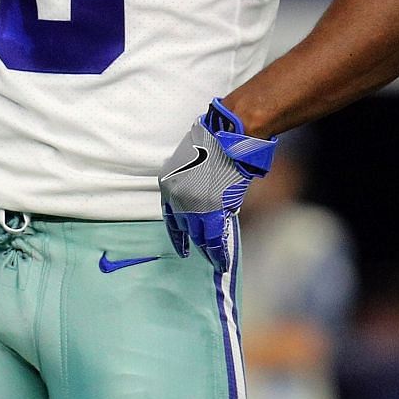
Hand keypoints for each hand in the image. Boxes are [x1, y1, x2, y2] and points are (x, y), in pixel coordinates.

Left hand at [159, 100, 276, 272]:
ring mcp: (194, 204)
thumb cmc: (216, 142)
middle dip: (196, 240)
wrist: (229, 135)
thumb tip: (204, 200)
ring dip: (208, 250)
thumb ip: (193, 183)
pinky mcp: (212, 209)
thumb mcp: (193, 162)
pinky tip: (221, 261)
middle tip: (203, 252)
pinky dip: (218, 251)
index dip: (178, 234)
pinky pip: (214, 237)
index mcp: (168, 185)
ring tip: (215, 263)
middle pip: (187, 226)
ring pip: (200, 235)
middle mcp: (177, 197)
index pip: (171, 218)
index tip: (182, 247)